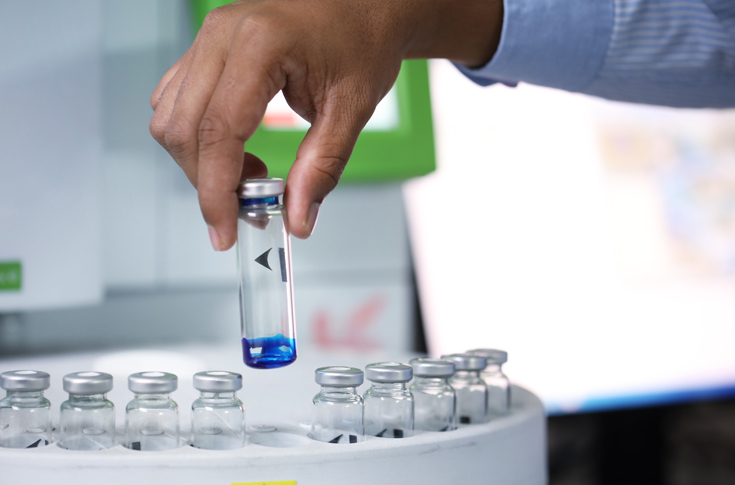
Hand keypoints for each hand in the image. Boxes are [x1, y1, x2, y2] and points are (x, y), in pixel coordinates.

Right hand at [150, 0, 501, 248]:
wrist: (363, 5)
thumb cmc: (362, 41)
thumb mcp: (352, 109)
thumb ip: (323, 167)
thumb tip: (299, 219)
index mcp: (261, 45)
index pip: (218, 131)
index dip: (215, 191)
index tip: (223, 231)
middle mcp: (222, 36)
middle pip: (182, 129)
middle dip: (207, 182)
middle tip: (249, 209)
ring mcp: (208, 38)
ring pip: (170, 117)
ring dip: (200, 161)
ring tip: (251, 175)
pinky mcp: (206, 48)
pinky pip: (176, 100)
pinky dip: (198, 138)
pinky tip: (236, 150)